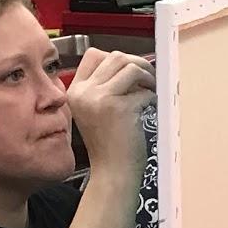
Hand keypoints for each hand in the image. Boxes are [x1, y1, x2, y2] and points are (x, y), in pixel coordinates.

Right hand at [66, 47, 152, 171]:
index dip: (116, 58)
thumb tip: (129, 63)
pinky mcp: (119, 109)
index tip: (130, 70)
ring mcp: (100, 99)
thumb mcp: (94, 111)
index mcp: (75, 91)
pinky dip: (151, 98)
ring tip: (151, 90)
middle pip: (115, 57)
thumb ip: (102, 87)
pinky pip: (143, 91)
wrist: (112, 172)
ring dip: (147, 76)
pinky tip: (150, 108)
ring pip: (131, 67)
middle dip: (138, 63)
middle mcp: (84, 93)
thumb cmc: (109, 144)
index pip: (94, 55)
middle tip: (148, 78)